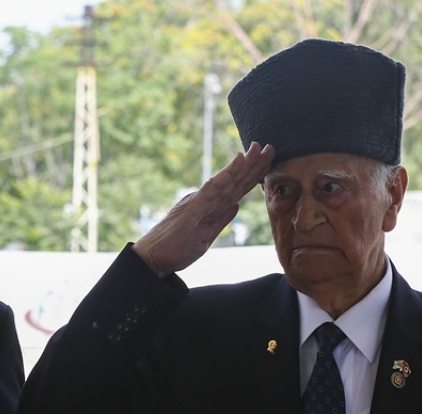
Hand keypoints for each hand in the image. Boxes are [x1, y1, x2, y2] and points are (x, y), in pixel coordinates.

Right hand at [133, 142, 275, 276]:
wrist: (151, 259)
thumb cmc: (174, 249)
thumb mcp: (205, 237)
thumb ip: (221, 220)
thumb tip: (236, 205)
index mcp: (208, 207)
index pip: (235, 190)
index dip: (252, 176)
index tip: (267, 163)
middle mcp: (204, 199)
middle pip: (234, 181)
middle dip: (253, 165)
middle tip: (271, 147)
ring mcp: (198, 201)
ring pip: (227, 180)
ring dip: (245, 164)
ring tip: (259, 148)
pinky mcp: (192, 207)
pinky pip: (214, 188)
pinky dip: (228, 173)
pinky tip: (239, 159)